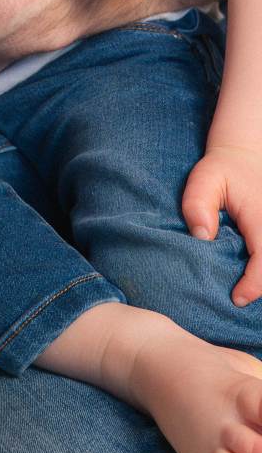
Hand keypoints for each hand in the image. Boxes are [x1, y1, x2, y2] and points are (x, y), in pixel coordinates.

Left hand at [183, 144, 261, 304]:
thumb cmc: (223, 169)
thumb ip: (198, 204)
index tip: (236, 298)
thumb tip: (202, 236)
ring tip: (243, 287)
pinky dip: (261, 270)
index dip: (254, 285)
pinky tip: (248, 275)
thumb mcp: (204, 178)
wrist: (245, 154)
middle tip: (237, 297)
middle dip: (261, 287)